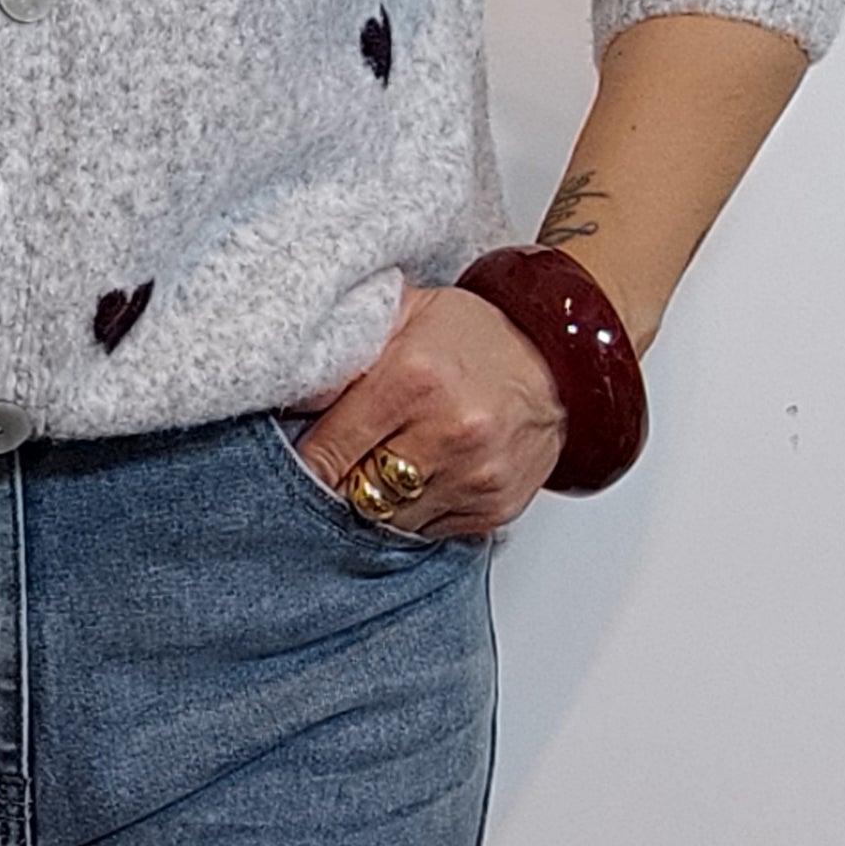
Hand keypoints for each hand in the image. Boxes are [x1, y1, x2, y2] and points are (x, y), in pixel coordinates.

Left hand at [285, 272, 567, 539]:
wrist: (560, 359)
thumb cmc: (472, 335)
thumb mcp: (401, 313)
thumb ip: (342, 346)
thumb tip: (284, 383)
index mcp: (411, 379)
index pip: (327, 452)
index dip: (303, 459)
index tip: (294, 455)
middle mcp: (447, 432)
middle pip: (354, 493)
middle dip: (336, 481)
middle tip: (334, 462)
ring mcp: (474, 476)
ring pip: (388, 521)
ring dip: (373, 501)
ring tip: (377, 466)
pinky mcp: (493, 508)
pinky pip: (427, 532)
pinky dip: (413, 512)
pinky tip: (418, 476)